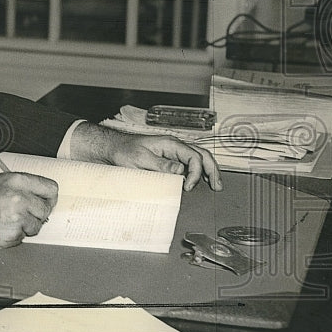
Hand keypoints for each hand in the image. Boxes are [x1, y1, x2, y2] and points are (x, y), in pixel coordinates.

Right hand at [0, 172, 58, 248]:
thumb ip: (17, 187)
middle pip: (46, 209)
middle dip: (37, 215)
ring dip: (25, 227)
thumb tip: (34, 196)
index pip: (50, 188)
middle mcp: (20, 197)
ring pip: (36, 226)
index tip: (46, 202)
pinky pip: (22, 238)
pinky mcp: (12, 235)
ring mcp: (17, 217)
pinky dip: (13, 237)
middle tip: (22, 216)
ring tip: (4, 221)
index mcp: (16, 180)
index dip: (49, 197)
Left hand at [69, 122, 222, 191]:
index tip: (188, 187)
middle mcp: (174, 146)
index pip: (193, 157)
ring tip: (215, 184)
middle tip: (217, 186)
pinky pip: (189, 162)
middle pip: (202, 155)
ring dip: (208, 169)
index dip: (195, 173)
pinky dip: (198, 170)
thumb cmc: (124, 151)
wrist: (113, 148)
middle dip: (212, 170)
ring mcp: (173, 151)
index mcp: (170, 144)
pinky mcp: (169, 157)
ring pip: (198, 157)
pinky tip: (200, 180)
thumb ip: (161, 165)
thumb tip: (180, 171)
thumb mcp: (141, 160)